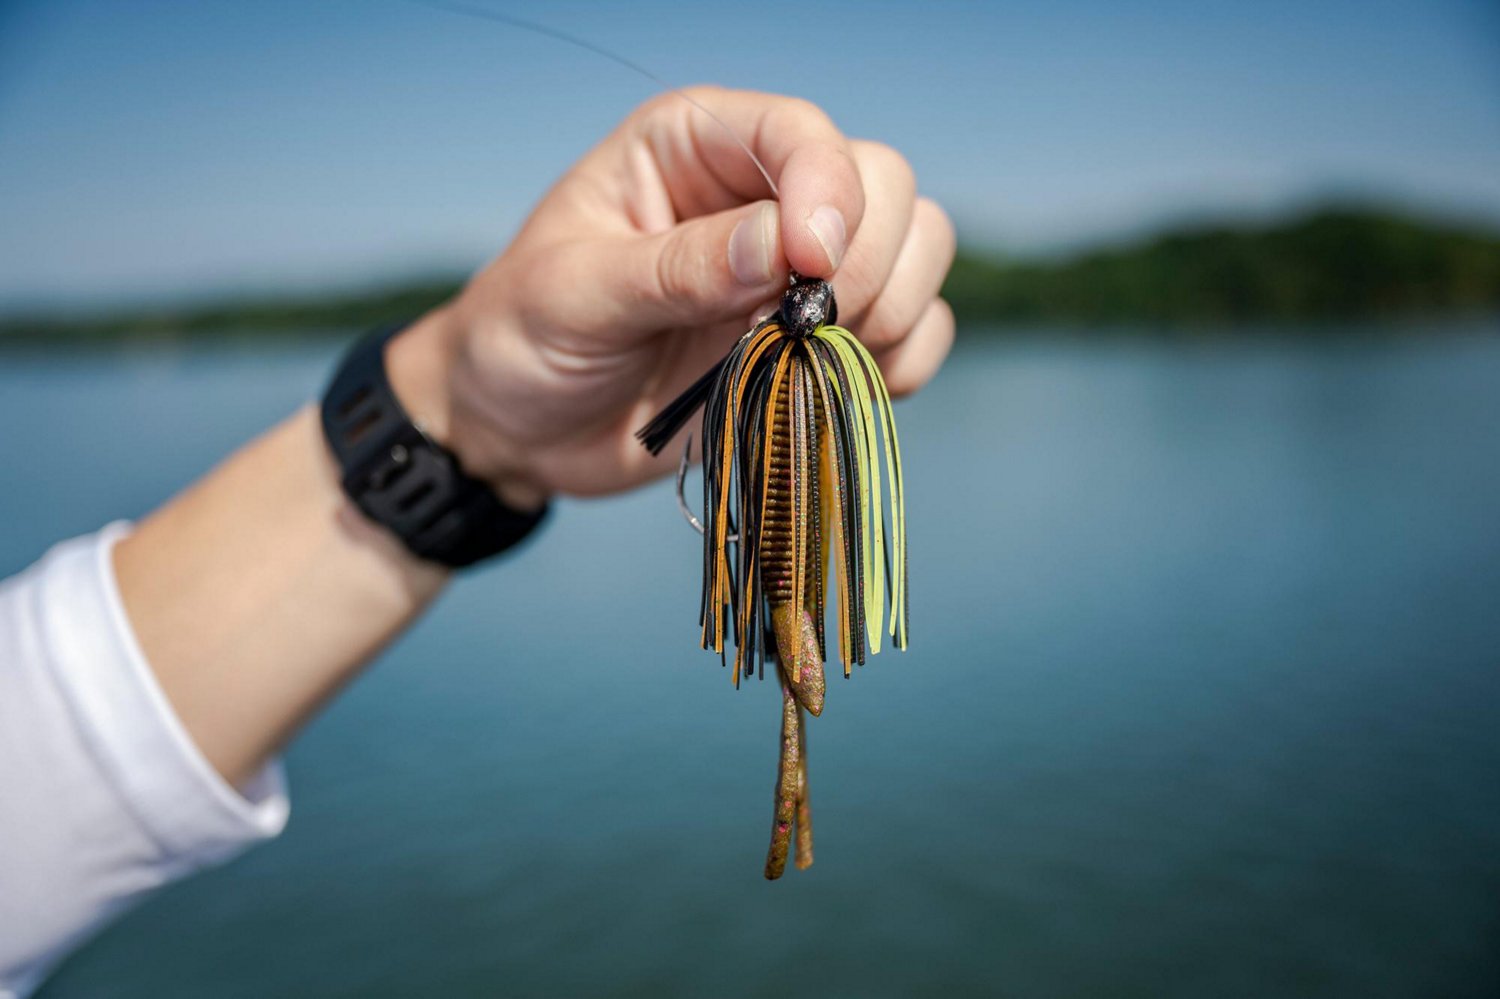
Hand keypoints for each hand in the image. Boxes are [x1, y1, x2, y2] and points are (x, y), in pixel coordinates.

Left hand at [391, 87, 955, 502]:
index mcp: (695, 148)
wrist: (522, 433)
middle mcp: (762, 195)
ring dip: (893, 306)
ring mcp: (801, 270)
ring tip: (812, 356)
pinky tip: (840, 386)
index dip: (828, 190)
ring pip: (919, 245)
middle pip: (884, 183)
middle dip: (866, 257)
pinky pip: (918, 328)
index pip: (802, 133)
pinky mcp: (824, 341)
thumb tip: (786, 247)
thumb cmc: (524, 341)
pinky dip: (903, 360)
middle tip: (800, 327)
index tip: (809, 266)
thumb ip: (678, 267)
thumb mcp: (576, 295)